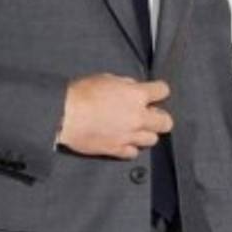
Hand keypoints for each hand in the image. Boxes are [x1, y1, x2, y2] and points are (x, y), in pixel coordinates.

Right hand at [57, 75, 172, 158]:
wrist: (65, 115)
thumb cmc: (82, 94)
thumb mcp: (106, 78)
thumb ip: (125, 84)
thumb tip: (132, 89)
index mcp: (136, 95)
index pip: (163, 91)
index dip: (159, 91)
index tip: (155, 93)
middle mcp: (138, 117)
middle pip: (166, 122)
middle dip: (160, 117)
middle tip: (150, 115)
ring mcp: (129, 135)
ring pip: (152, 139)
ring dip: (145, 133)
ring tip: (135, 129)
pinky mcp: (117, 149)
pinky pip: (133, 152)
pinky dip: (130, 147)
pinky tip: (123, 140)